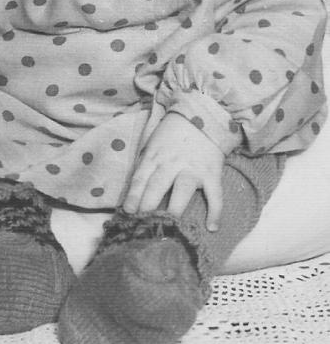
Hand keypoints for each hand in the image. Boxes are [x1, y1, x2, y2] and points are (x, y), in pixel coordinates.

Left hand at [122, 113, 223, 230]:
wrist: (201, 115)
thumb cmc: (171, 134)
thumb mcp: (153, 144)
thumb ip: (145, 165)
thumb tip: (133, 192)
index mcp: (154, 156)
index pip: (141, 178)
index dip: (133, 196)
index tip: (128, 212)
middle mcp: (172, 163)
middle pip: (158, 185)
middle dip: (149, 205)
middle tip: (143, 224)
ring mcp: (193, 168)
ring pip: (182, 190)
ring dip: (175, 208)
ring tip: (169, 227)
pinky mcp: (212, 173)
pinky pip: (215, 194)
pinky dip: (215, 211)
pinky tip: (212, 228)